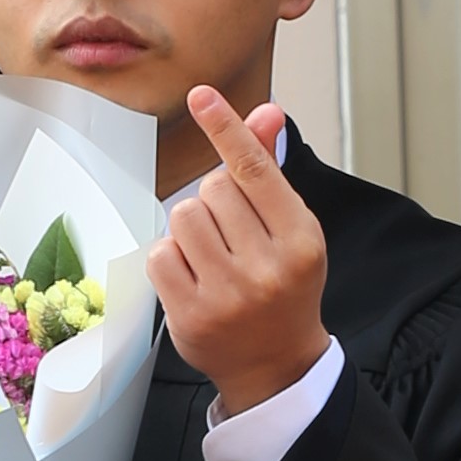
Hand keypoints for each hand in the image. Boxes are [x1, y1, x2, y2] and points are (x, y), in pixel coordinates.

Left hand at [141, 85, 327, 413]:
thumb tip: (266, 111)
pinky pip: (160, 254)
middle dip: (214, 203)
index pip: (255, 169)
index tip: (201, 95)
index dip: (226, 128)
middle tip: (232, 238)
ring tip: (212, 258)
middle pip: (212, 189)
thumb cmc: (283, 286)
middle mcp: (268, 266)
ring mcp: (229, 294)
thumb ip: (271, 172)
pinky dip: (170, 259)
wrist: (276, 365)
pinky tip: (192, 278)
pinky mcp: (192, 316)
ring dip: (189, 229)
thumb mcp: (291, 230)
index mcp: (300, 238)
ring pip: (183, 217)